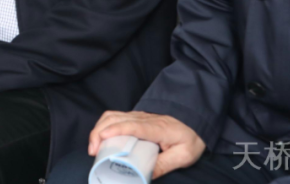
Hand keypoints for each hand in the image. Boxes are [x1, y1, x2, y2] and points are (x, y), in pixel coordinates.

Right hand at [89, 111, 204, 179]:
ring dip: (98, 128)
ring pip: (112, 115)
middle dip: (98, 132)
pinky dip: (103, 126)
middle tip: (93, 152)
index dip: (114, 130)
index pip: (131, 126)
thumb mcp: (183, 156)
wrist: (196, 123)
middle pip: (115, 118)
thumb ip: (164, 165)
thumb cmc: (190, 139)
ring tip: (93, 147)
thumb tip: (144, 175)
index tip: (100, 140)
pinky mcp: (136, 118)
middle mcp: (144, 118)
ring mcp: (139, 116)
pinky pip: (115, 117)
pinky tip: (101, 139)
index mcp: (156, 128)